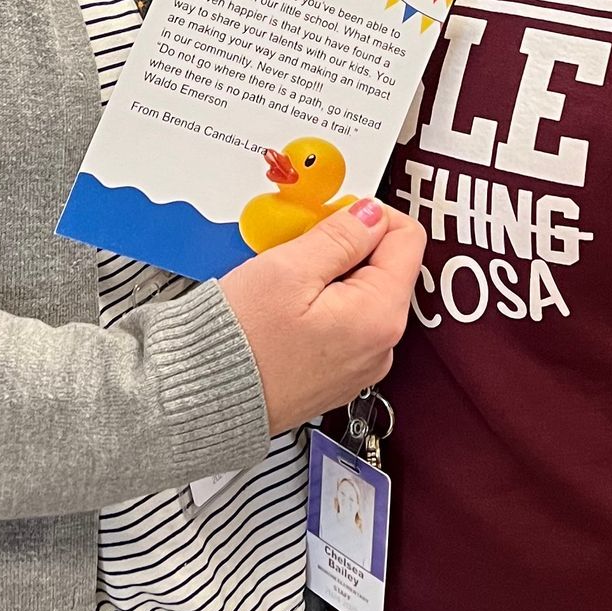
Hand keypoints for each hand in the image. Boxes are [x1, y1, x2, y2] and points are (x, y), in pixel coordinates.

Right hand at [219, 200, 424, 433]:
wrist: (204, 398)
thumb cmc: (241, 341)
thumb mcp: (289, 268)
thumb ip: (341, 234)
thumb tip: (372, 213)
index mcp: (380, 316)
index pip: (407, 238)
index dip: (370, 215)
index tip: (333, 216)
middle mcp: (382, 346)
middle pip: (386, 268)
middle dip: (348, 247)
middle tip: (300, 249)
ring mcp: (362, 364)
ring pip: (363, 295)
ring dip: (332, 276)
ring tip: (288, 282)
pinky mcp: (339, 374)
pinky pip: (345, 324)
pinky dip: (323, 305)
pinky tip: (288, 308)